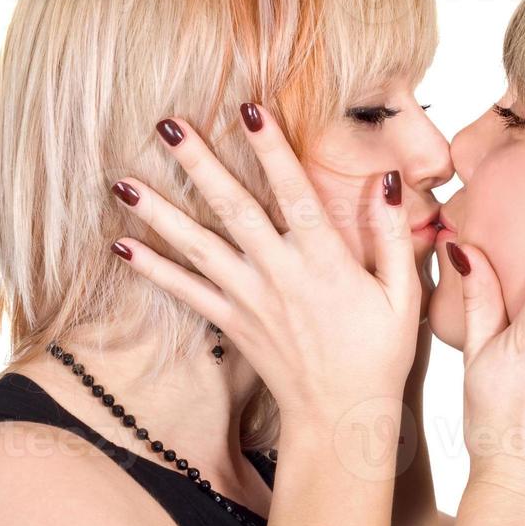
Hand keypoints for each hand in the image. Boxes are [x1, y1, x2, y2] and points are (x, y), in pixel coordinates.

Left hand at [110, 104, 419, 431]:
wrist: (340, 418)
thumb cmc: (379, 354)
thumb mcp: (403, 294)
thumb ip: (393, 235)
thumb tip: (385, 179)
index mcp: (325, 262)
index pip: (295, 193)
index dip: (273, 150)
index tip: (250, 108)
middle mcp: (280, 274)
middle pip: (233, 208)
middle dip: (199, 162)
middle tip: (166, 123)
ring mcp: (249, 299)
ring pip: (197, 246)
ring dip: (159, 211)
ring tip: (122, 180)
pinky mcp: (231, 322)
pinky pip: (185, 291)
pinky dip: (152, 268)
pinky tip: (121, 244)